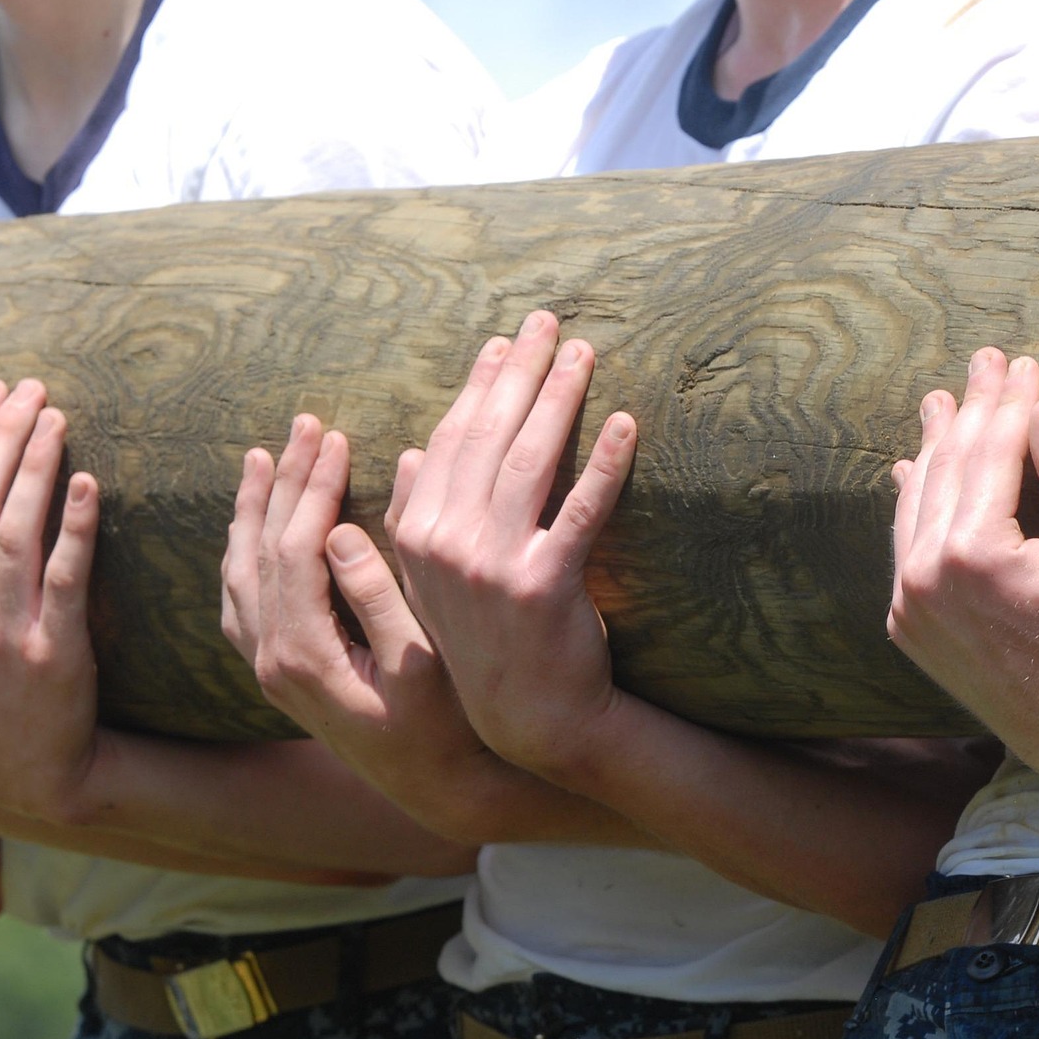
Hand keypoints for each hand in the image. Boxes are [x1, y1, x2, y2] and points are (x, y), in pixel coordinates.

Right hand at [0, 378, 100, 821]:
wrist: (31, 769)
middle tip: (29, 386)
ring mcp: (2, 627)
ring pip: (11, 532)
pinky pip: (63, 581)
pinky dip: (75, 530)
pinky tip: (91, 486)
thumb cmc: (2, 688)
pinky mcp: (51, 652)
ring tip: (56, 416)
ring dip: (33, 468)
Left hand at [221, 413, 479, 803]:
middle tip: (305, 426)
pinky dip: (243, 550)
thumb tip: (346, 533)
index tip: (338, 440)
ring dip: (253, 510)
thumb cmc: (446, 728)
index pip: (295, 549)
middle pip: (259, 550)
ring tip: (263, 458)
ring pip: (238, 572)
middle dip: (284, 482)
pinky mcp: (274, 673)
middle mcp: (270, 660)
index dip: (314, 489)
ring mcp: (266, 668)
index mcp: (304, 654)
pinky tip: (253, 526)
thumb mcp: (423, 665)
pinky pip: (239, 599)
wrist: (431, 789)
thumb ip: (381, 598)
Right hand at [388, 312, 639, 780]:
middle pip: (489, 435)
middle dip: (519, 370)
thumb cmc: (486, 640)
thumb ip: (417, 516)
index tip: (502, 342)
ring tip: (583, 352)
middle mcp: (446, 542)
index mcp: (416, 532)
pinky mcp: (546, 585)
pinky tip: (627, 423)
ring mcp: (493, 564)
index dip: (479, 384)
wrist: (528, 717)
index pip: (451, 438)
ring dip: (560, 397)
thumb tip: (411, 453)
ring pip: (531, 460)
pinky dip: (605, 463)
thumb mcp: (433, 580)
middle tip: (547, 321)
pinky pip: (582, 511)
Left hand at [888, 347, 1038, 802]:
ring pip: (918, 501)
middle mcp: (926, 574)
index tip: (1020, 361)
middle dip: (970, 409)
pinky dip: (911, 502)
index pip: (992, 452)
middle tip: (982, 360)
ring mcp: (907, 600)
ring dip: (932, 446)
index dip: (1008, 402)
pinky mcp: (903, 621)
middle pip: (950, 467)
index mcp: (976, 552)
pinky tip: (911, 468)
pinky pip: (904, 545)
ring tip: (940, 401)